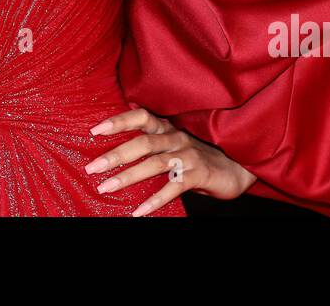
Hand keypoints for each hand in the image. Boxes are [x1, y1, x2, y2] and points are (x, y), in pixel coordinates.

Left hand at [85, 104, 256, 215]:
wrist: (238, 168)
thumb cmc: (198, 157)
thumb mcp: (174, 146)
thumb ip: (151, 143)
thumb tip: (119, 143)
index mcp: (168, 128)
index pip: (141, 117)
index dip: (118, 121)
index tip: (94, 130)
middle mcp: (176, 138)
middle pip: (142, 142)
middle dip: (115, 154)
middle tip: (91, 167)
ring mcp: (188, 156)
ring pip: (155, 164)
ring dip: (128, 176)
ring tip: (106, 188)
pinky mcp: (199, 174)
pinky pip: (174, 187)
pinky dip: (155, 200)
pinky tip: (138, 212)